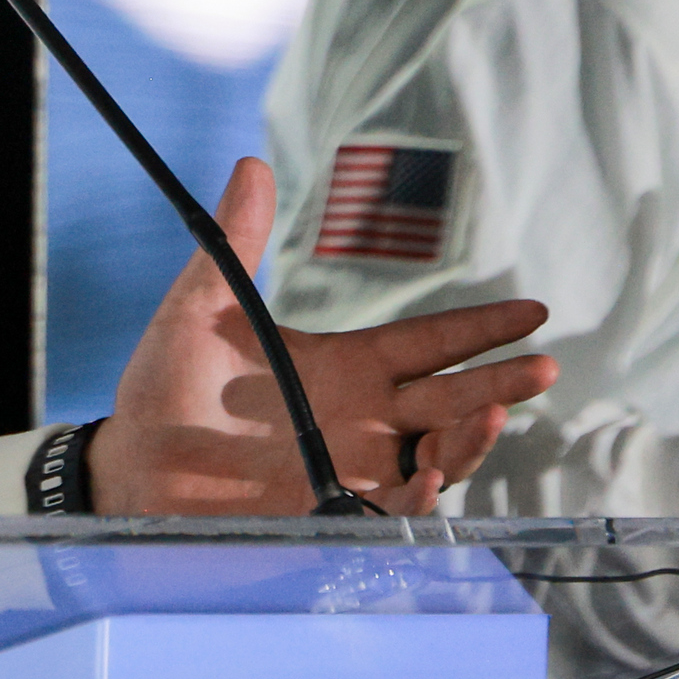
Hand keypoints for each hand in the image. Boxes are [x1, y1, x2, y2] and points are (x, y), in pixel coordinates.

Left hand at [90, 157, 555, 515]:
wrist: (133, 459)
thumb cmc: (167, 385)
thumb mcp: (200, 307)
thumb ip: (234, 243)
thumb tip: (252, 164)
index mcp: (347, 366)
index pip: (430, 343)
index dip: (481, 329)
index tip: (534, 311)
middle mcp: (364, 418)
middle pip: (451, 399)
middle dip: (502, 384)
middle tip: (545, 368)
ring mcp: (354, 469)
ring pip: (438, 455)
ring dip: (471, 439)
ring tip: (494, 414)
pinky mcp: (331, 514)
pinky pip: (392, 511)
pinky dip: (417, 497)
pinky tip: (430, 474)